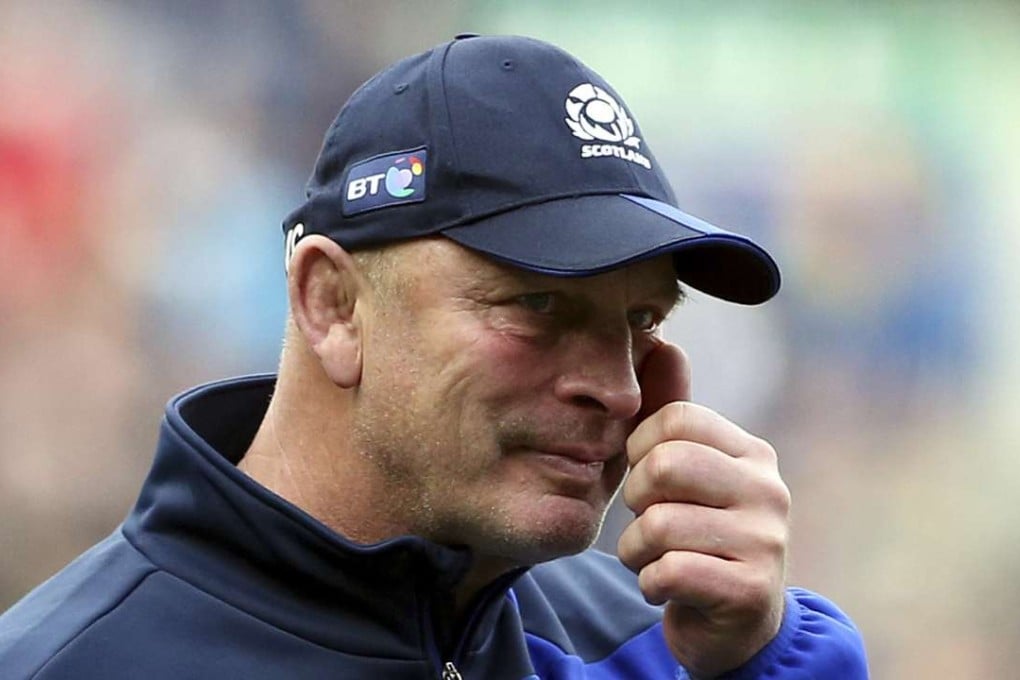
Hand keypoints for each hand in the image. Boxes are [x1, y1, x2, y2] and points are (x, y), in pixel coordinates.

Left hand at [617, 341, 789, 677]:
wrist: (732, 627)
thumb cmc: (698, 535)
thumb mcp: (686, 473)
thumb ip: (672, 411)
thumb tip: (663, 340)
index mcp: (752, 453)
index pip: (676, 420)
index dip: (640, 447)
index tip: (647, 478)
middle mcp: (769, 490)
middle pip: (665, 465)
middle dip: (636, 498)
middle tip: (648, 520)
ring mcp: (766, 541)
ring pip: (659, 523)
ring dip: (636, 550)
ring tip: (657, 558)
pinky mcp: (750, 591)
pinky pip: (669, 571)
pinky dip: (651, 583)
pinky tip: (668, 587)